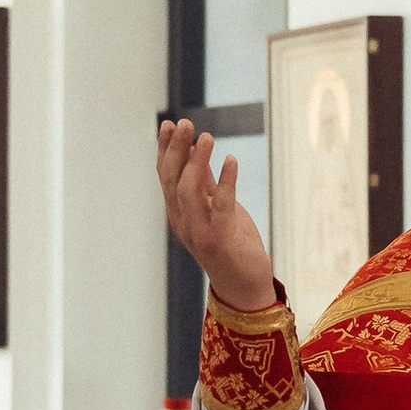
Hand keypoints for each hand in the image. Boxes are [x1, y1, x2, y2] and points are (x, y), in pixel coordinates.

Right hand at [155, 118, 276, 312]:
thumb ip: (206, 182)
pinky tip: (231, 160)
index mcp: (179, 213)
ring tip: (206, 137)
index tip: (168, 124)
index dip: (165, 150)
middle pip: (173, 180)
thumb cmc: (232, 244)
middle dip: (176, 150)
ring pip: (189, 192)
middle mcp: (183, 222)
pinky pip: (221, 206)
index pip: (165, 177)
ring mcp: (199, 232)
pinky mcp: (221, 239)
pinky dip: (226, 181)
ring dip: (196, 162)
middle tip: (184, 123)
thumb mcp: (217, 206)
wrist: (245, 286)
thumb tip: (197, 148)